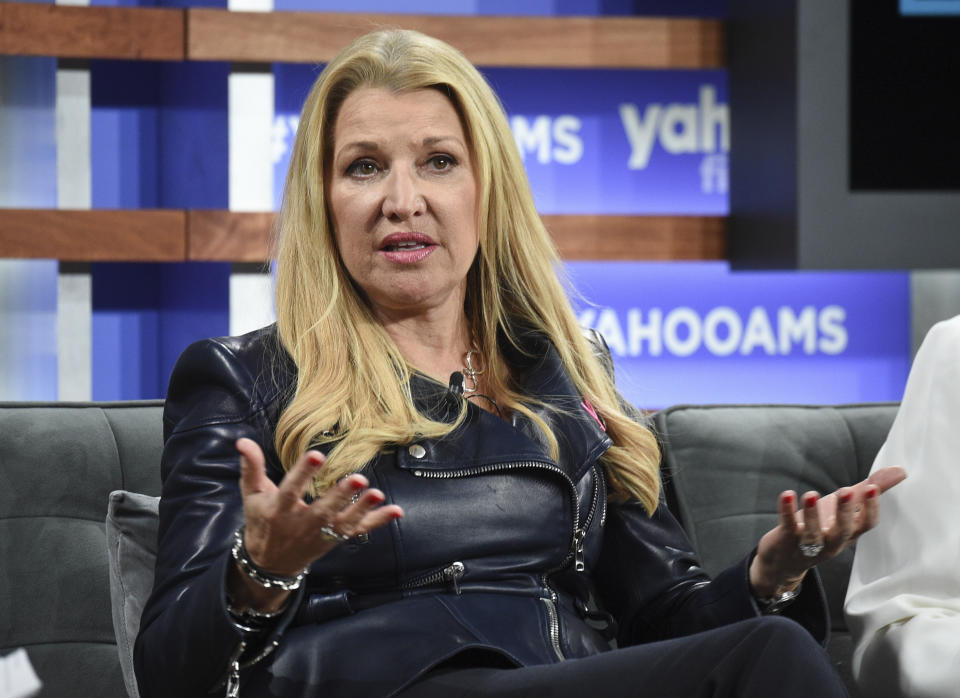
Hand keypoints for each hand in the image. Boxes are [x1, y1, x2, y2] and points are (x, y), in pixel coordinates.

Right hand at [228, 438, 402, 610]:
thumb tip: (243, 441)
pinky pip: (359, 531)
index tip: (317, 455)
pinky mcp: (336, 539)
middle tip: (358, 478)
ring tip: (378, 494)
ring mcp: (322, 534)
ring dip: (363, 510)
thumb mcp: (251, 495)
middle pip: (323, 510)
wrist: (270, 564)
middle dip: (341, 496)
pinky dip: (378, 522)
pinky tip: (397, 510)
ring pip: (344, 523)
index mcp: (280, 510)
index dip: (303, 473)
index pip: (291, 489)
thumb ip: (251, 467)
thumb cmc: (261, 521)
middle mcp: (302, 524)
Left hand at [749, 466, 905, 597]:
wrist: (785, 560)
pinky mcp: (786, 540)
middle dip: (845, 512)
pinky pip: (788, 527)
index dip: (870, 508)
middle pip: (842, 531)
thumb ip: (866, 491)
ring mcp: (808, 544)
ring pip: (813, 534)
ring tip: (811, 494)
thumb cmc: (821, 528)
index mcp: (848, 533)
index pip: (865, 525)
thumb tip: (900, 471)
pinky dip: (786, 511)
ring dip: (812, 514)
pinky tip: (787, 494)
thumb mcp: (844, 508)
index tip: (873, 487)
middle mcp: (831, 541)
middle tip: (846, 491)